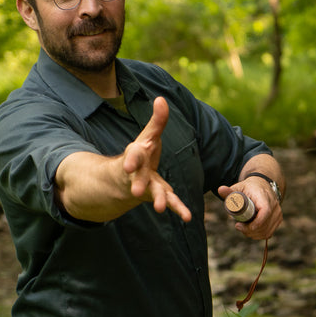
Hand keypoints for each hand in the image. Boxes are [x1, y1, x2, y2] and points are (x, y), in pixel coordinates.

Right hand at [123, 97, 191, 221]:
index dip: (132, 159)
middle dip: (138, 184)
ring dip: (158, 200)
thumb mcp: (147, 137)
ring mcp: (148, 186)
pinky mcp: (159, 195)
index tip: (130, 165)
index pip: (133, 156)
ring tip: (161, 209)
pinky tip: (188, 218)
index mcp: (136, 156)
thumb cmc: (141, 154)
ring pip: (153, 193)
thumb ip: (156, 121)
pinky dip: (179, 209)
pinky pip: (170, 202)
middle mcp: (139, 173)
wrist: (127, 179)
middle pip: (139, 178)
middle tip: (137, 192)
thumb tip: (162, 99)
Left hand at [219, 177, 282, 239]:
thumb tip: (220, 189)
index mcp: (264, 197)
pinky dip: (259, 235)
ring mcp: (278, 214)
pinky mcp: (278, 220)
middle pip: (264, 226)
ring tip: (243, 228)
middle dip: (249, 231)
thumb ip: (230, 192)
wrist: (263, 186)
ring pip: (266, 232)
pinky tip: (250, 230)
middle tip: (238, 226)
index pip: (265, 212)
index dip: (255, 223)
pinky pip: (269, 233)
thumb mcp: (239, 187)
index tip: (241, 226)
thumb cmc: (250, 188)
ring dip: (253, 234)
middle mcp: (274, 206)